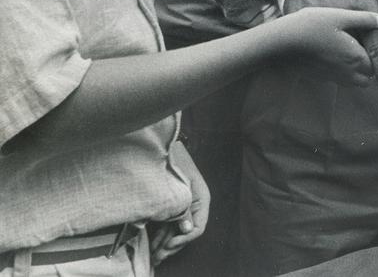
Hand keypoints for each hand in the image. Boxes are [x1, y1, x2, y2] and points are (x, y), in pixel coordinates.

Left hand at [151, 144, 209, 264]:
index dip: (183, 238)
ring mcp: (181, 205)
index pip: (198, 226)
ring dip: (165, 244)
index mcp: (200, 198)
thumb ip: (183, 206)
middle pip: (186, 232)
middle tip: (156, 257)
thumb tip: (187, 229)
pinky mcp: (169, 204)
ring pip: (176, 231)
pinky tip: (152, 245)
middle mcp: (193, 204)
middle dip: (172, 246)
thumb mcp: (179, 183)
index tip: (167, 245)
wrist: (158, 144)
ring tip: (153, 256)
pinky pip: (168, 225)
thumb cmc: (171, 160)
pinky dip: (160, 236)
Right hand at [277, 7, 377, 89]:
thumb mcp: (340, 16)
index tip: (376, 42)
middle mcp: (348, 73)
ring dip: (358, 70)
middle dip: (371, 64)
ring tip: (351, 49)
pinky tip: (335, 53)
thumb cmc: (311, 26)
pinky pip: (341, 80)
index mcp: (357, 58)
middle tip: (364, 45)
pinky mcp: (322, 78)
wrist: (280, 43)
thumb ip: (365, 20)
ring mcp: (334, 78)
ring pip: (356, 81)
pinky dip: (344, 71)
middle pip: (369, 76)